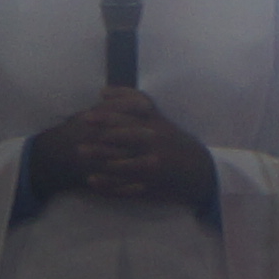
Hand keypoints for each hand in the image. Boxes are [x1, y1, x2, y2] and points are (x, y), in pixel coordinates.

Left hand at [39, 90, 210, 207]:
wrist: (200, 171)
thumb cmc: (174, 141)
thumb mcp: (158, 118)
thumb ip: (132, 102)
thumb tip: (102, 92)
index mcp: (156, 129)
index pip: (128, 121)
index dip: (105, 118)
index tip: (86, 117)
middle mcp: (154, 147)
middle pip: (123, 142)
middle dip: (99, 141)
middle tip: (78, 141)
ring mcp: (152, 168)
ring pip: (122, 165)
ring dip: (100, 161)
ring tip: (82, 156)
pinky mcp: (150, 187)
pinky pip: (126, 187)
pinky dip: (108, 184)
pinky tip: (92, 181)